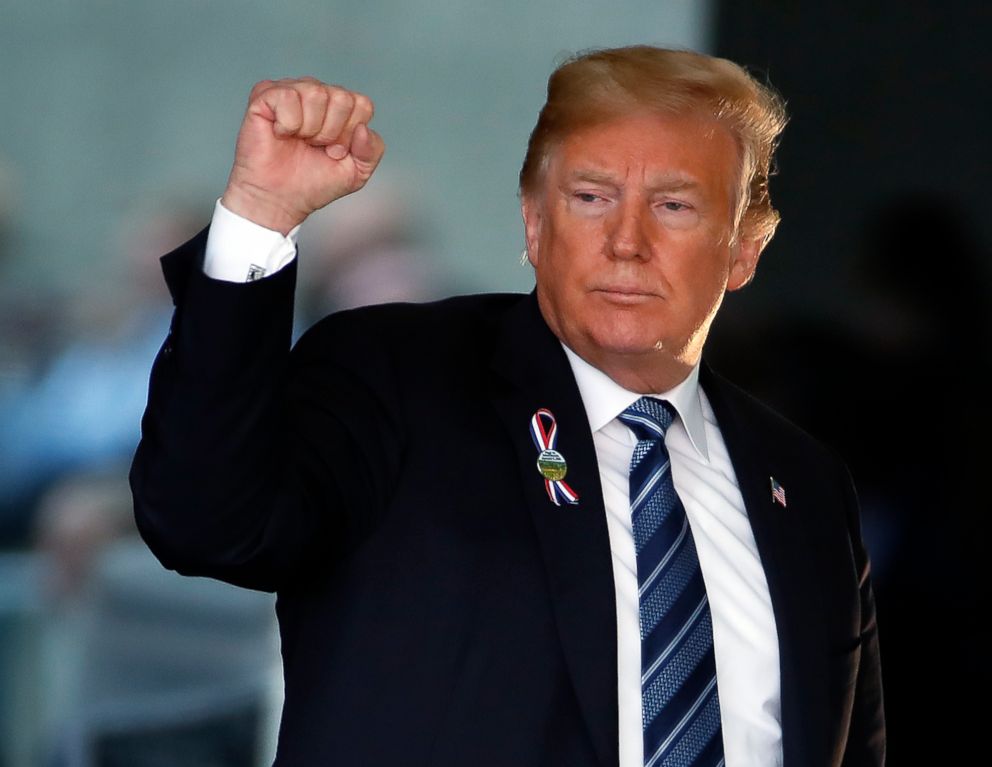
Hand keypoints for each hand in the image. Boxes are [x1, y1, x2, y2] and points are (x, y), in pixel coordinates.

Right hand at [221, 78, 384, 233]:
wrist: (279, 199)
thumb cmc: (314, 183)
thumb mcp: (357, 172)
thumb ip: (373, 150)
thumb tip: (363, 128)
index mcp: (341, 106)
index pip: (362, 104)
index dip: (350, 135)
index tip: (334, 152)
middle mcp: (317, 92)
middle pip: (342, 98)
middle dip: (331, 133)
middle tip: (315, 147)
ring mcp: (291, 90)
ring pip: (316, 94)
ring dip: (310, 129)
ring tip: (298, 141)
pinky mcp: (265, 94)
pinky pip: (288, 97)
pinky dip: (288, 123)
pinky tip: (280, 133)